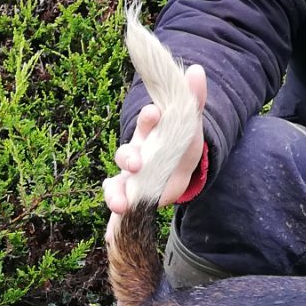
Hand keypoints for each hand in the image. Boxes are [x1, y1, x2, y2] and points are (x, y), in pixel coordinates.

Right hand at [103, 64, 206, 214]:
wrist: (179, 172)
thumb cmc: (180, 144)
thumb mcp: (190, 125)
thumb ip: (193, 100)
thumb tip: (195, 70)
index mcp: (149, 136)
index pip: (145, 125)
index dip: (148, 120)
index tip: (155, 114)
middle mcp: (135, 157)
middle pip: (125, 155)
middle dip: (128, 159)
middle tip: (136, 162)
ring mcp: (130, 180)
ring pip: (115, 185)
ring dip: (114, 194)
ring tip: (119, 204)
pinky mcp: (132, 200)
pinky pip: (119, 211)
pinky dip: (113, 224)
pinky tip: (110, 236)